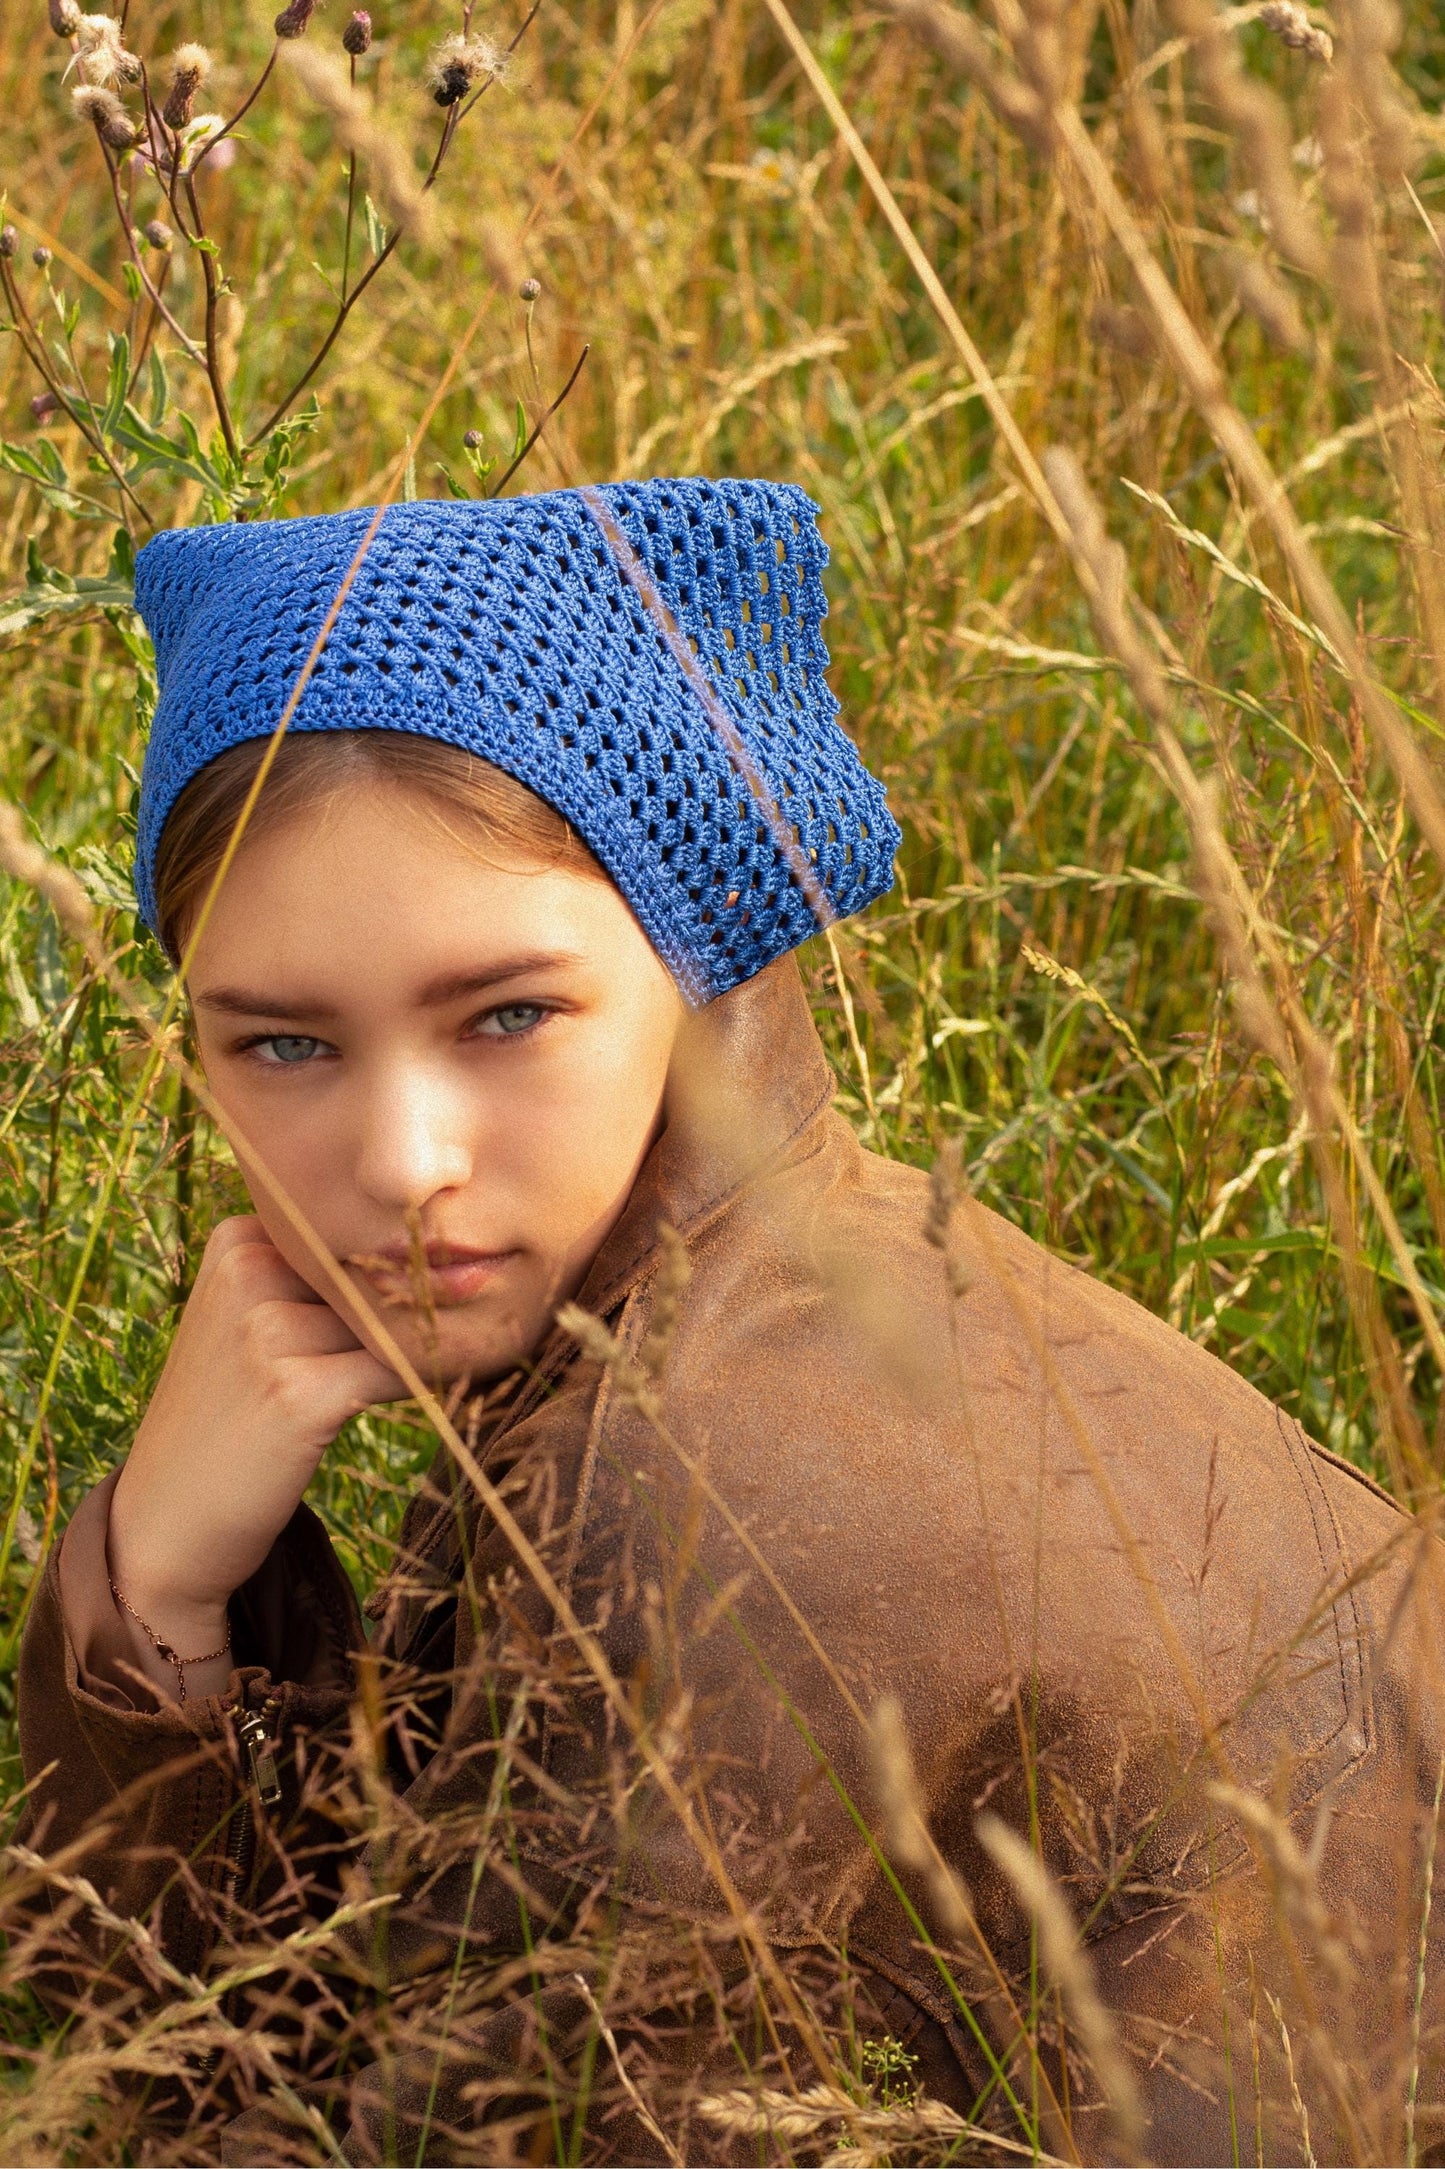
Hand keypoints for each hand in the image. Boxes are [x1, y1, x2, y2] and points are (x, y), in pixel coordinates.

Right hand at [108, 1217, 402, 1684]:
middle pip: (380, 1272)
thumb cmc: (225, 1420)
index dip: (390, 1271)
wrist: (163, 1523)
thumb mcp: (249, 1323)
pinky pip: (402, 1369)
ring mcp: (268, 1332)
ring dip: (416, 1349)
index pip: (358, 1231)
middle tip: (409, 1346)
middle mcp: (248, 1271)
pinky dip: (424, 1382)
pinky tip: (425, 1397)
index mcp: (237, 1240)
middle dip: (407, 1310)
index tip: (415, 1294)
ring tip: (398, 1381)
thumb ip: (320, 1281)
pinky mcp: (299, 1393)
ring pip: (394, 1320)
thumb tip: (440, 1257)